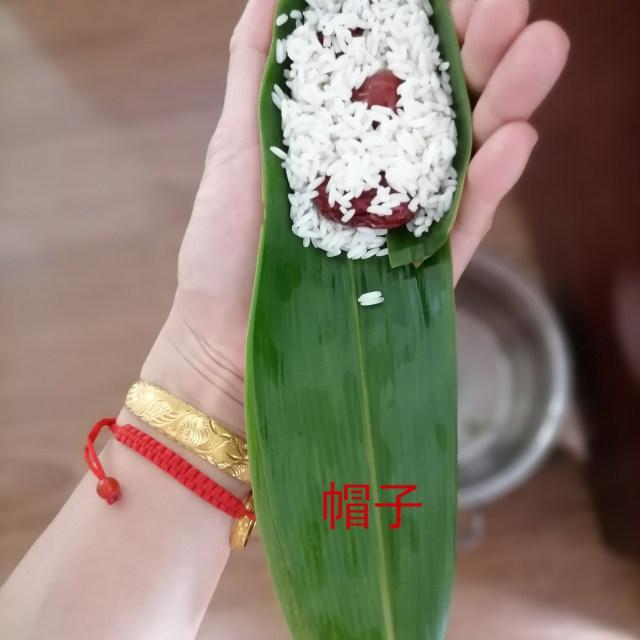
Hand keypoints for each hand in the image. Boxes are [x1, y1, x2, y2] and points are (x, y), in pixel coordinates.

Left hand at [143, 0, 568, 428]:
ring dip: (507, 102)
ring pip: (471, 155)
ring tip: (538, 51)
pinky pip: (465, 223)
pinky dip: (489, 183)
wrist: (225, 336)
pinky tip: (513, 139)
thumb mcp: (237, 146)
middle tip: (508, 6)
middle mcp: (388, 171)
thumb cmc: (224, 245)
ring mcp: (411, 219)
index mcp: (349, 136)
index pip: (403, 71)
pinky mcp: (425, 268)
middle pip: (448, 104)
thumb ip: (258, 73)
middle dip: (482, 52)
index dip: (432, 27)